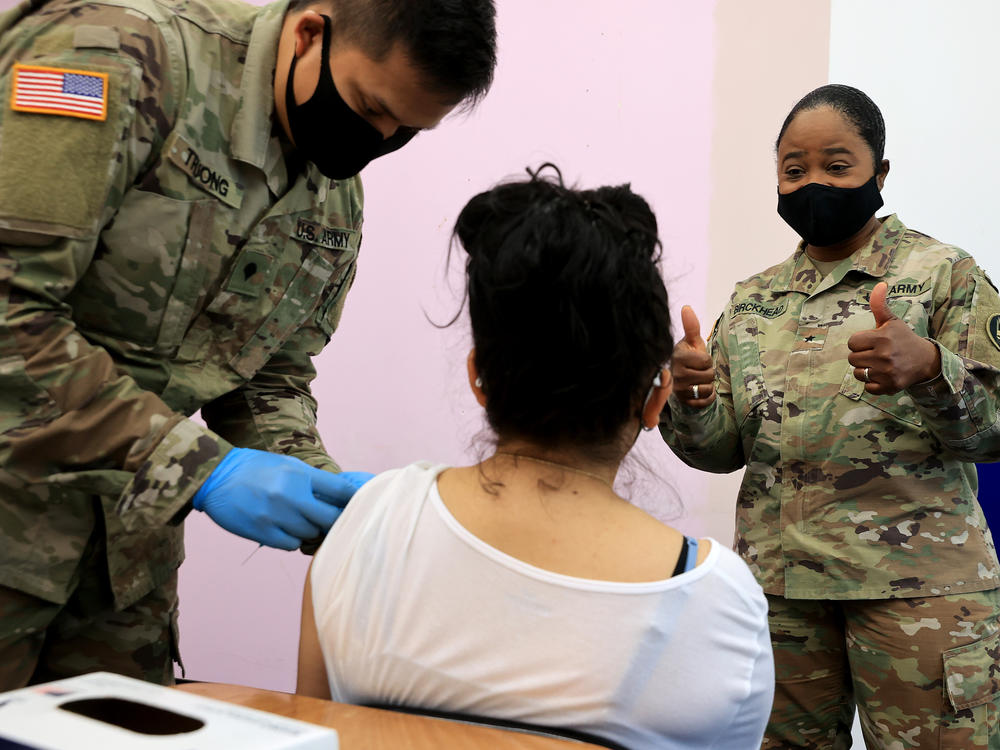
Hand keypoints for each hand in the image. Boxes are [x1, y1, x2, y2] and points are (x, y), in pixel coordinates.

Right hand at [192, 448, 371, 549]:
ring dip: (310, 529)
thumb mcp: (286, 464)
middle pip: (330, 518)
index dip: (353, 500)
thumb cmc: (255, 468)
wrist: (216, 476)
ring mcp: (277, 516)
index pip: (340, 490)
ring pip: (311, 533)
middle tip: (332, 520)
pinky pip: (291, 544)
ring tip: (300, 520)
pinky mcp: (263, 532)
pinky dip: (292, 539)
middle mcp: (291, 496)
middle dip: (334, 520)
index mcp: (300, 475)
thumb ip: (311, 480)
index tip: (362, 505)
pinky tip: (285, 528)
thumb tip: (338, 495)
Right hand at [670, 305, 716, 408]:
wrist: (680, 376)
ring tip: (699, 380)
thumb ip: (691, 326)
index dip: (706, 360)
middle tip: (699, 370)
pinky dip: (707, 397)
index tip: (698, 359)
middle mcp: (676, 374)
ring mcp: (679, 390)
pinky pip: (705, 401)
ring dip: (708, 385)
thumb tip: (686, 307)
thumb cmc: (689, 356)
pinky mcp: (683, 402)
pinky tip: (700, 390)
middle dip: (708, 373)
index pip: (705, 361)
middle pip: (708, 375)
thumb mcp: (692, 341)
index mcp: (678, 357)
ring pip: (707, 388)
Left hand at [847, 281, 940, 394]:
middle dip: (861, 356)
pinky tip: (883, 375)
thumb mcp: (891, 321)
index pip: (852, 342)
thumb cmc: (903, 339)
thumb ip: (879, 305)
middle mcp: (884, 355)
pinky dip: (872, 383)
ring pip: (858, 373)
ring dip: (865, 370)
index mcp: (882, 337)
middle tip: (876, 354)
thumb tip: (879, 284)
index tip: (871, 342)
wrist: (925, 360)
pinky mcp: (890, 386)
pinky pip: (867, 387)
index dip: (859, 342)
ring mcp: (887, 372)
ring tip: (878, 364)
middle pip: (852, 359)